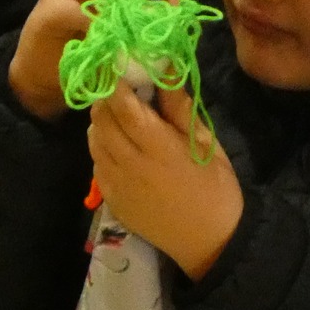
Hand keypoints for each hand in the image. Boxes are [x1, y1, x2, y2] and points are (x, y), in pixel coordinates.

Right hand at [10, 0, 170, 121]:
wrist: (54, 74)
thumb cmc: (94, 48)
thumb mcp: (126, 31)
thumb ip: (147, 14)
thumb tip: (171, 3)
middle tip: (142, 11)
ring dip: (110, 2)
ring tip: (122, 26)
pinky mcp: (47, 9)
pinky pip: (69, 8)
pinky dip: (89, 22)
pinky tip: (101, 38)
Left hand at [88, 86, 242, 279]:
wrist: (210, 243)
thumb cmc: (215, 189)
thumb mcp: (206, 143)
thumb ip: (180, 108)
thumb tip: (164, 67)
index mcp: (158, 146)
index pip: (123, 104)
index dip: (116, 81)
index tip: (119, 65)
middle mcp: (131, 164)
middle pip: (101, 119)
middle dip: (106, 98)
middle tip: (118, 89)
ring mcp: (118, 185)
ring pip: (94, 140)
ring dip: (101, 122)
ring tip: (117, 117)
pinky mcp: (113, 201)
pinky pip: (96, 164)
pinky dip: (101, 149)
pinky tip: (118, 148)